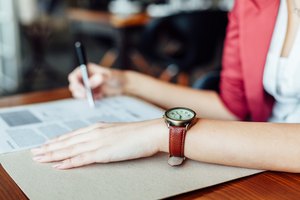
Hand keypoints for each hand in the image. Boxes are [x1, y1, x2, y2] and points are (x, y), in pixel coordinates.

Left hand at [31, 119, 166, 168]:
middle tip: (34, 152)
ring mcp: (97, 142)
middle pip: (67, 142)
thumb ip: (104, 136)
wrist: (150, 132)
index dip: (57, 140)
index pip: (72, 135)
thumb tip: (97, 142)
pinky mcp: (103, 152)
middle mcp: (94, 133)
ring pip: (70, 149)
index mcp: (97, 127)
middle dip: (49, 148)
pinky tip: (57, 165)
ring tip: (39, 158)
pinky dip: (68, 163)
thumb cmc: (137, 133)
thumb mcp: (116, 132)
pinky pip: (81, 159)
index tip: (46, 144)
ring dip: (52, 155)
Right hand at [68, 63, 125, 99]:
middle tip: (87, 96)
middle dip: (79, 92)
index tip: (84, 90)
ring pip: (78, 93)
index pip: (73, 77)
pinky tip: (100, 96)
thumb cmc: (116, 77)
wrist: (123, 84)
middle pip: (73, 86)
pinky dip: (91, 99)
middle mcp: (84, 77)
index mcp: (86, 70)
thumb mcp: (109, 76)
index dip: (76, 84)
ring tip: (95, 96)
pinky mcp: (90, 93)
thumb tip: (88, 83)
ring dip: (84, 97)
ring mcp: (86, 86)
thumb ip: (99, 78)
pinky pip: (85, 98)